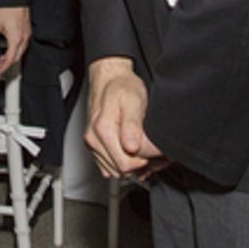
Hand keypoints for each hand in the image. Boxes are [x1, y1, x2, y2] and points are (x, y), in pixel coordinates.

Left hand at [0, 6, 30, 73]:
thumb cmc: (6, 9)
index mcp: (16, 39)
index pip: (10, 59)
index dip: (4, 67)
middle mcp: (23, 38)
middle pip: (17, 57)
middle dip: (7, 63)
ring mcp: (27, 34)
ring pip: (21, 51)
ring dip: (12, 56)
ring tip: (2, 57)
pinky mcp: (27, 29)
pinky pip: (23, 44)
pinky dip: (16, 49)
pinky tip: (9, 46)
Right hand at [85, 58, 167, 178]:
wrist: (110, 78)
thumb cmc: (122, 86)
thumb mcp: (133, 100)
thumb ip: (132, 124)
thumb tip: (132, 147)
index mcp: (102, 130)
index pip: (125, 164)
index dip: (145, 161)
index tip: (155, 151)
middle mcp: (94, 139)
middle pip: (120, 170)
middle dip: (141, 165)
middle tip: (155, 153)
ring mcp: (93, 144)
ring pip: (115, 171)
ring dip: (133, 166)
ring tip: (147, 152)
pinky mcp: (95, 145)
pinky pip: (109, 166)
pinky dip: (123, 164)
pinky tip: (134, 153)